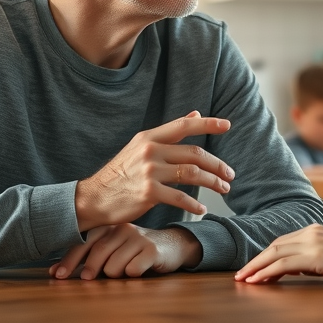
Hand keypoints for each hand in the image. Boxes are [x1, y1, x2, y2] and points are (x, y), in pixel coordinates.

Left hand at [49, 224, 200, 279]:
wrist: (172, 245)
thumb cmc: (135, 249)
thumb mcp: (112, 247)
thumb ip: (87, 256)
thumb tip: (54, 272)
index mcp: (110, 226)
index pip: (85, 241)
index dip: (69, 259)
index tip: (57, 275)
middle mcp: (123, 228)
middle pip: (98, 253)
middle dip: (90, 269)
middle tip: (87, 279)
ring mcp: (138, 237)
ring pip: (114, 266)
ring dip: (115, 274)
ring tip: (125, 269)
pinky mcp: (152, 249)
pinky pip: (132, 270)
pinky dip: (132, 274)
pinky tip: (139, 268)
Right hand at [75, 111, 234, 230]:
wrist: (93, 198)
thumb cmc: (121, 173)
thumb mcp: (141, 146)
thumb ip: (169, 133)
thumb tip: (196, 114)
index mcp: (149, 137)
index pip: (184, 125)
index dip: (208, 124)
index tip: (227, 125)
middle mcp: (150, 151)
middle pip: (194, 154)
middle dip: (217, 165)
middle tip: (229, 175)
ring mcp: (149, 172)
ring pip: (191, 174)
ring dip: (212, 183)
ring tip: (223, 189)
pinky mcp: (148, 193)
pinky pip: (180, 197)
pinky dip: (195, 204)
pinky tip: (202, 209)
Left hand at [234, 224, 322, 282]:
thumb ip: (312, 257)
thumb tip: (296, 269)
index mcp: (313, 230)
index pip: (282, 242)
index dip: (265, 255)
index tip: (253, 267)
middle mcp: (310, 232)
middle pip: (274, 246)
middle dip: (255, 261)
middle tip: (241, 274)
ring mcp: (311, 242)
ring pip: (274, 254)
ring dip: (256, 267)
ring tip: (243, 278)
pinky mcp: (315, 256)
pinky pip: (283, 264)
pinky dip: (267, 271)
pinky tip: (258, 280)